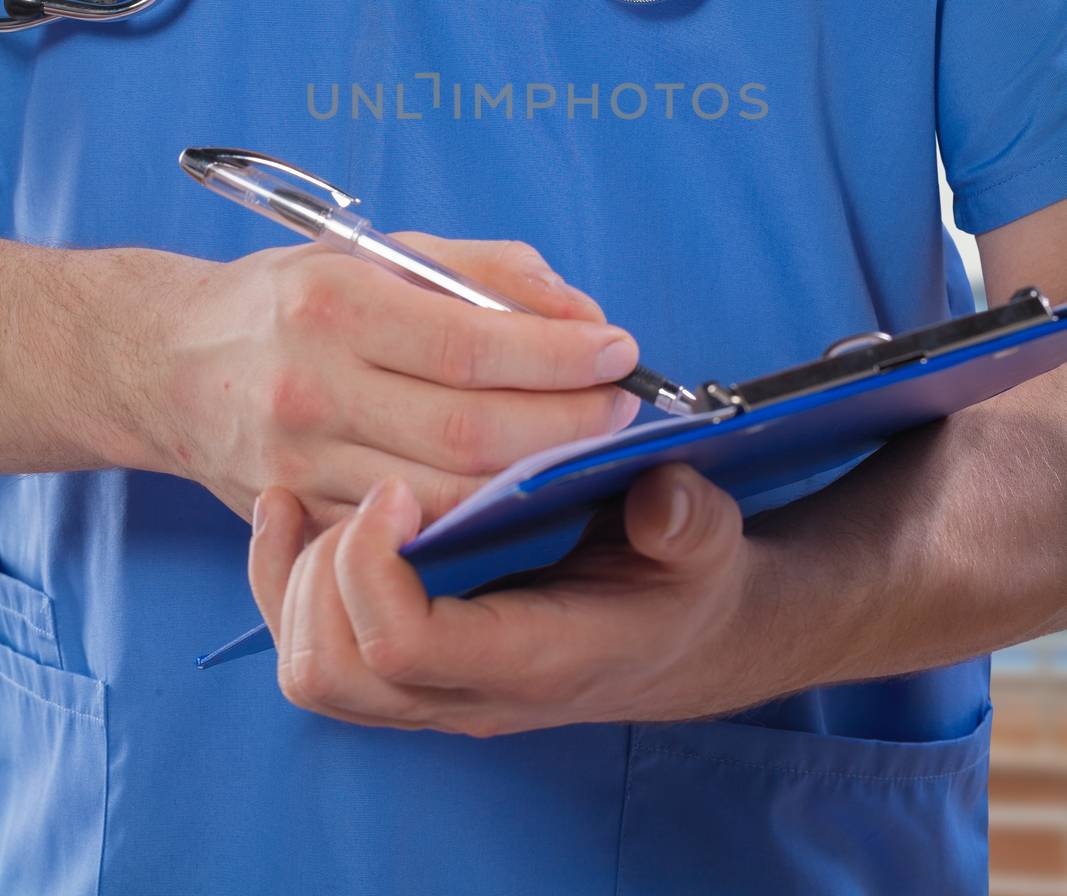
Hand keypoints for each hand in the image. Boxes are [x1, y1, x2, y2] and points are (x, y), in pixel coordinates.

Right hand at [146, 237, 639, 530]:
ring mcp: (302, 464)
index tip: (619, 350)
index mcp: (335, 302)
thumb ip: (487, 272)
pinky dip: (477, 517)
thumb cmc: (296, 297)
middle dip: (567, 424)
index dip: (559, 356)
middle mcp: (312, 386)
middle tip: (621, 406)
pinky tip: (521, 489)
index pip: (471, 345)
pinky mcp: (301, 516)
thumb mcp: (380, 252)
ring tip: (584, 446)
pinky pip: (408, 532)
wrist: (171, 363)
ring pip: (446, 497)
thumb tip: (582, 312)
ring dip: (534, 478)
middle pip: (469, 432)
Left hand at [248, 464, 767, 735]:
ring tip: (326, 501)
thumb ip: (688, 522)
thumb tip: (660, 499)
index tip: (397, 487)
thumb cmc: (681, 581)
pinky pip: (313, 653)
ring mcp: (433, 692)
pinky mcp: (410, 672)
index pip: (406, 647)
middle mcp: (470, 693)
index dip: (375, 564)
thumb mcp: (706, 543)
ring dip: (297, 581)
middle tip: (371, 493)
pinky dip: (284, 584)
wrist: (678, 636)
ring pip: (312, 671)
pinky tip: (294, 515)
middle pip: (335, 670)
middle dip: (326, 570)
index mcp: (535, 660)